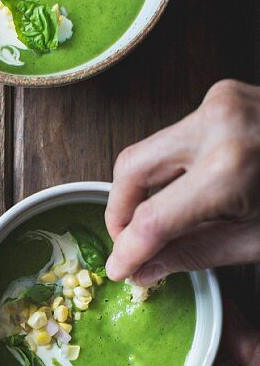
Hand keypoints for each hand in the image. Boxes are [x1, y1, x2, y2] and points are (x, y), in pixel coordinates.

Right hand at [105, 79, 259, 283]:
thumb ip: (193, 254)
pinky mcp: (223, 95)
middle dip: (121, 212)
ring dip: (146, 192)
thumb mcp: (257, 241)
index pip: (151, 219)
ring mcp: (219, 102)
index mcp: (228, 169)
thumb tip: (144, 269)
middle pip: (132, 171)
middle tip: (130, 245)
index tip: (119, 270)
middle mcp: (217, 125)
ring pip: (150, 151)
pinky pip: (177, 137)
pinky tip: (187, 196)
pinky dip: (172, 171)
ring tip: (160, 224)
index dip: (128, 250)